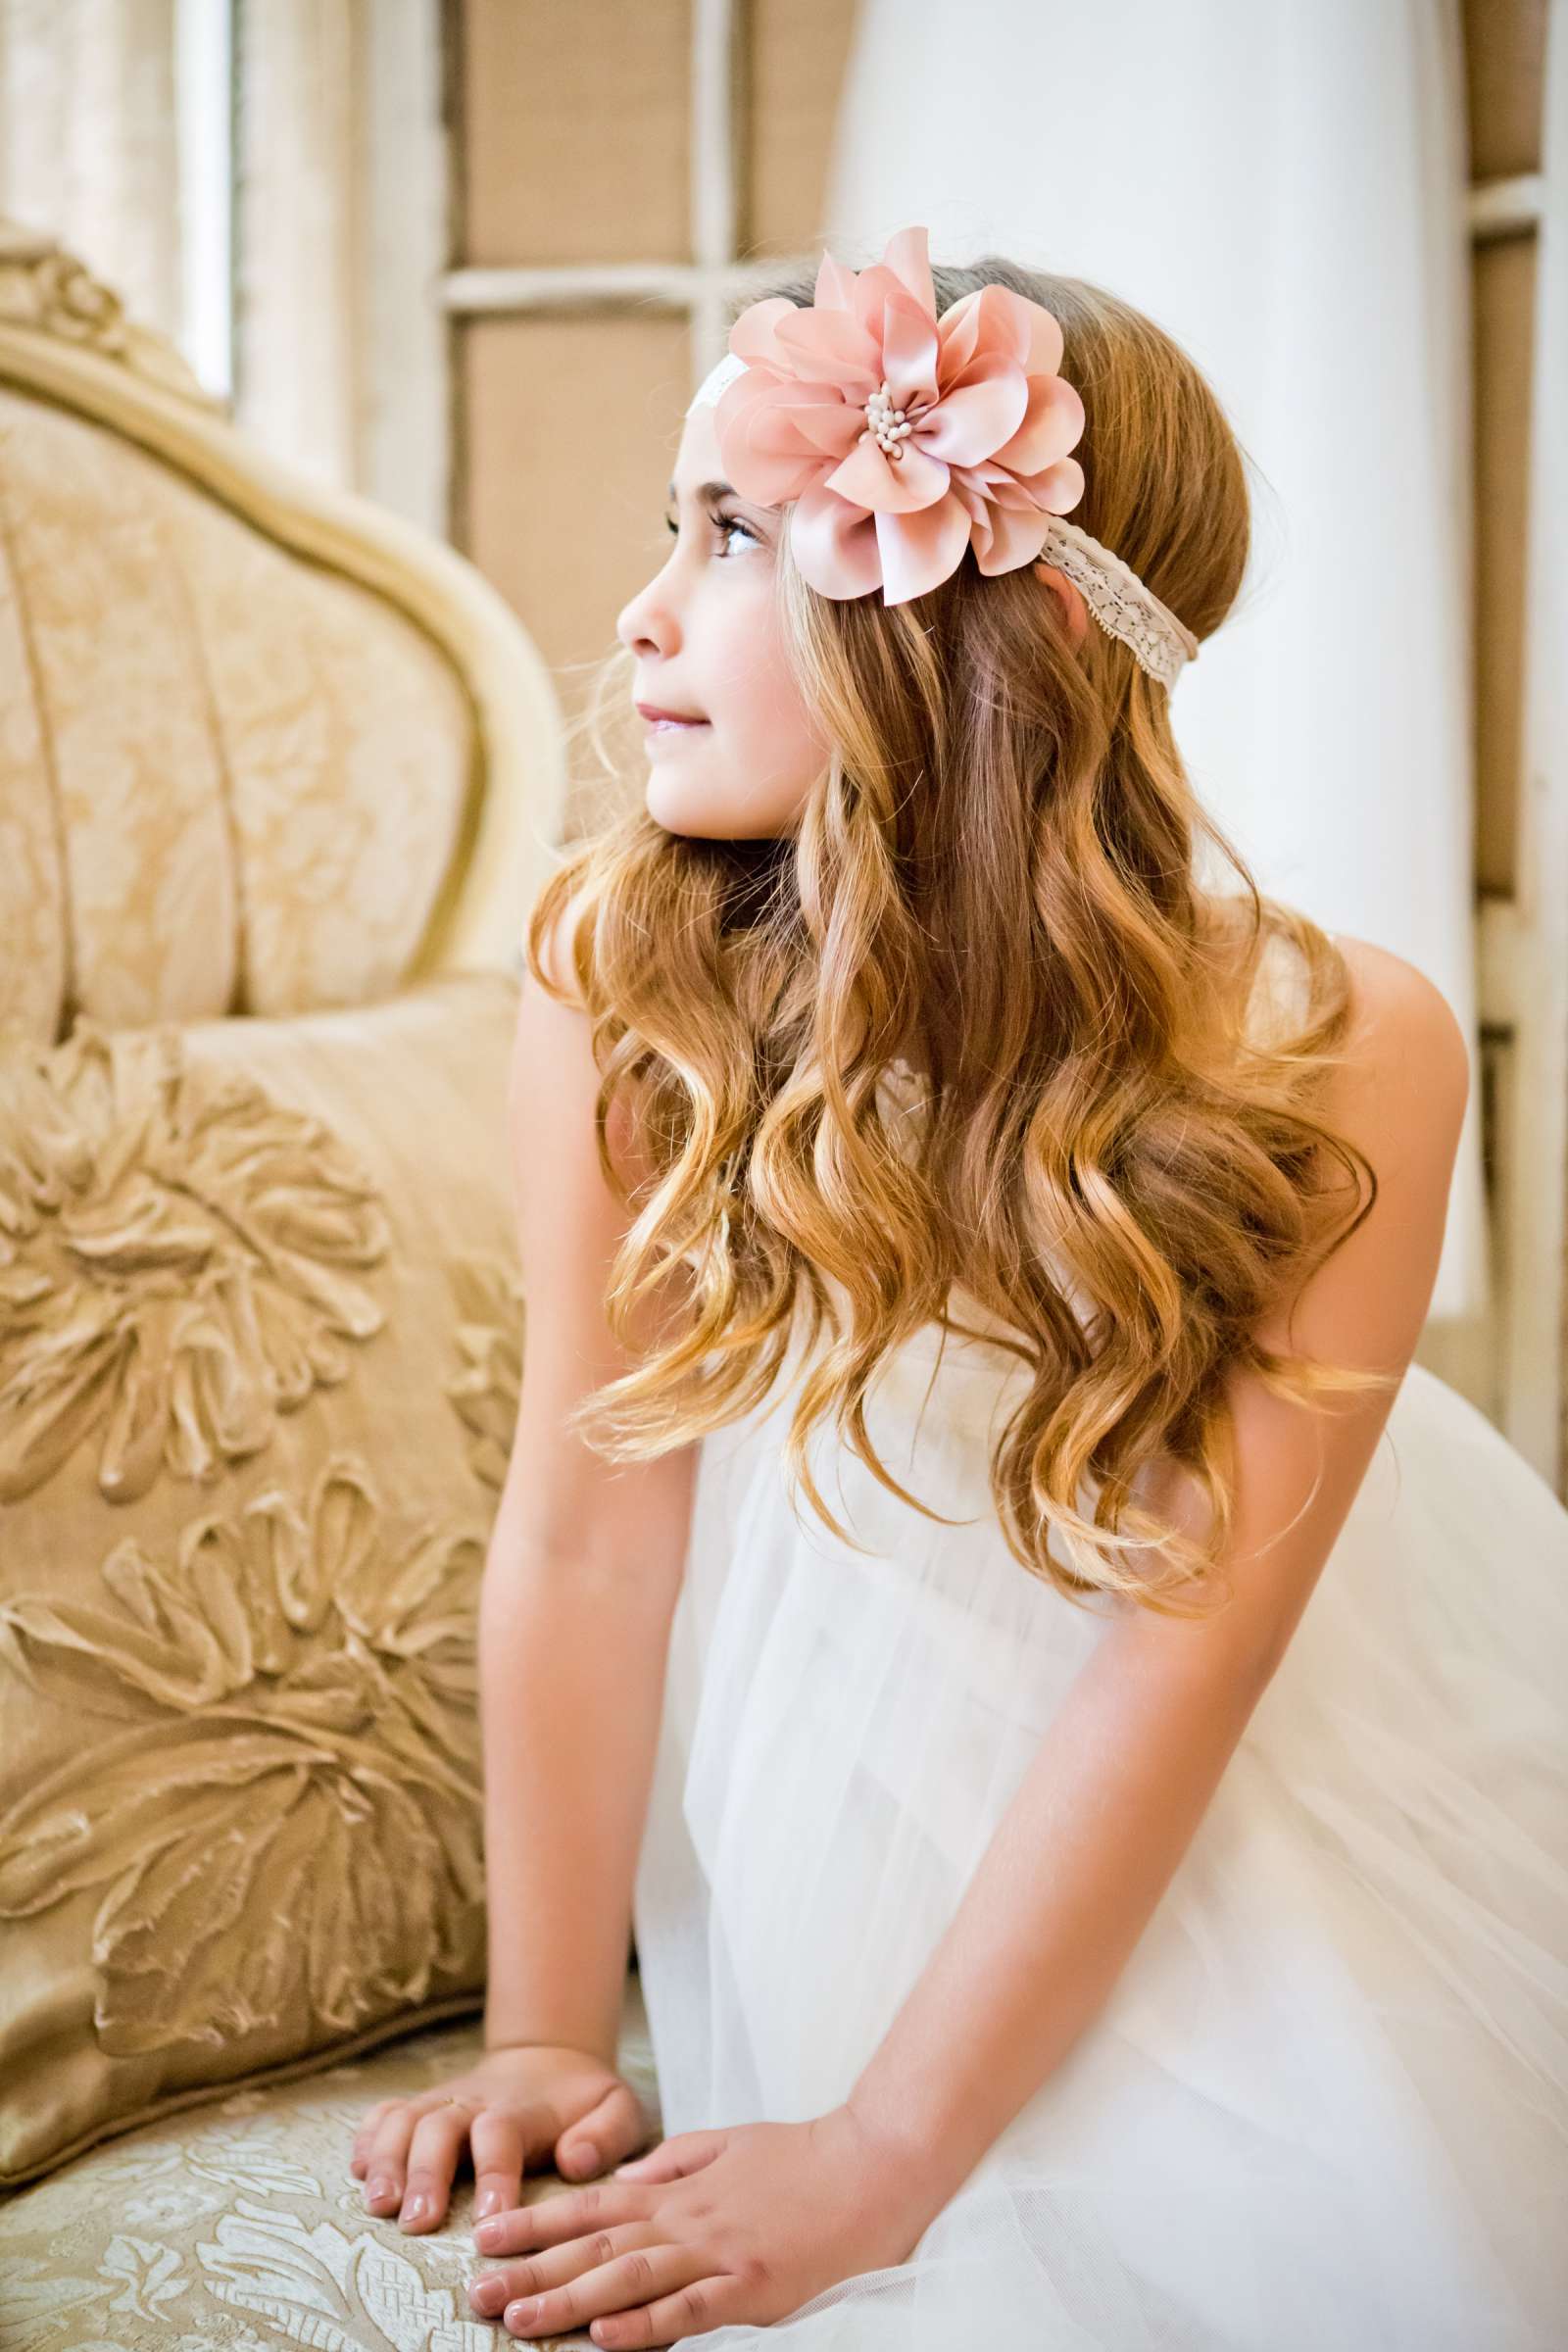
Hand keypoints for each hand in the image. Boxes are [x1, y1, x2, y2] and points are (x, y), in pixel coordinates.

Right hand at [348, 2042, 649, 2232]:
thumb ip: (607, 2134)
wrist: (548, 2061)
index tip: (488, 2221)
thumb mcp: (618, 2108)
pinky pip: (384, 2115)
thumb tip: (575, 2162)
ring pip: (404, 2121)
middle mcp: (474, 2102)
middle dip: (426, 2172)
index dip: (493, 2174)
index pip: (501, 2134)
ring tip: (379, 2205)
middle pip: (440, 2126)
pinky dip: (367, 2138)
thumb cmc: (583, 2101)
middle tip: (417, 2222)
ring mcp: (442, 2101)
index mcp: (522, 2109)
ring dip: (386, 2160)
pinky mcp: (420, 2107)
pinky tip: (355, 2169)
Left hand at [462, 2105, 939, 2343]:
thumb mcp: (727, 2144)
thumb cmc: (802, 2156)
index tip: (486, 2236)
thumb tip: (628, 2179)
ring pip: (628, 2278)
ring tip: (518, 2321)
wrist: (873, 2162)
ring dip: (569, 2301)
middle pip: (595, 2246)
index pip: (591, 2205)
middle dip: (531, 2271)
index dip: (535, 2221)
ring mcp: (718, 2252)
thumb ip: (673, 2163)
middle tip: (476, 2293)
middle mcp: (687, 2219)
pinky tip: (606, 2338)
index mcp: (678, 2189)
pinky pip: (689, 2309)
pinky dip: (646, 2325)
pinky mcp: (752, 2285)